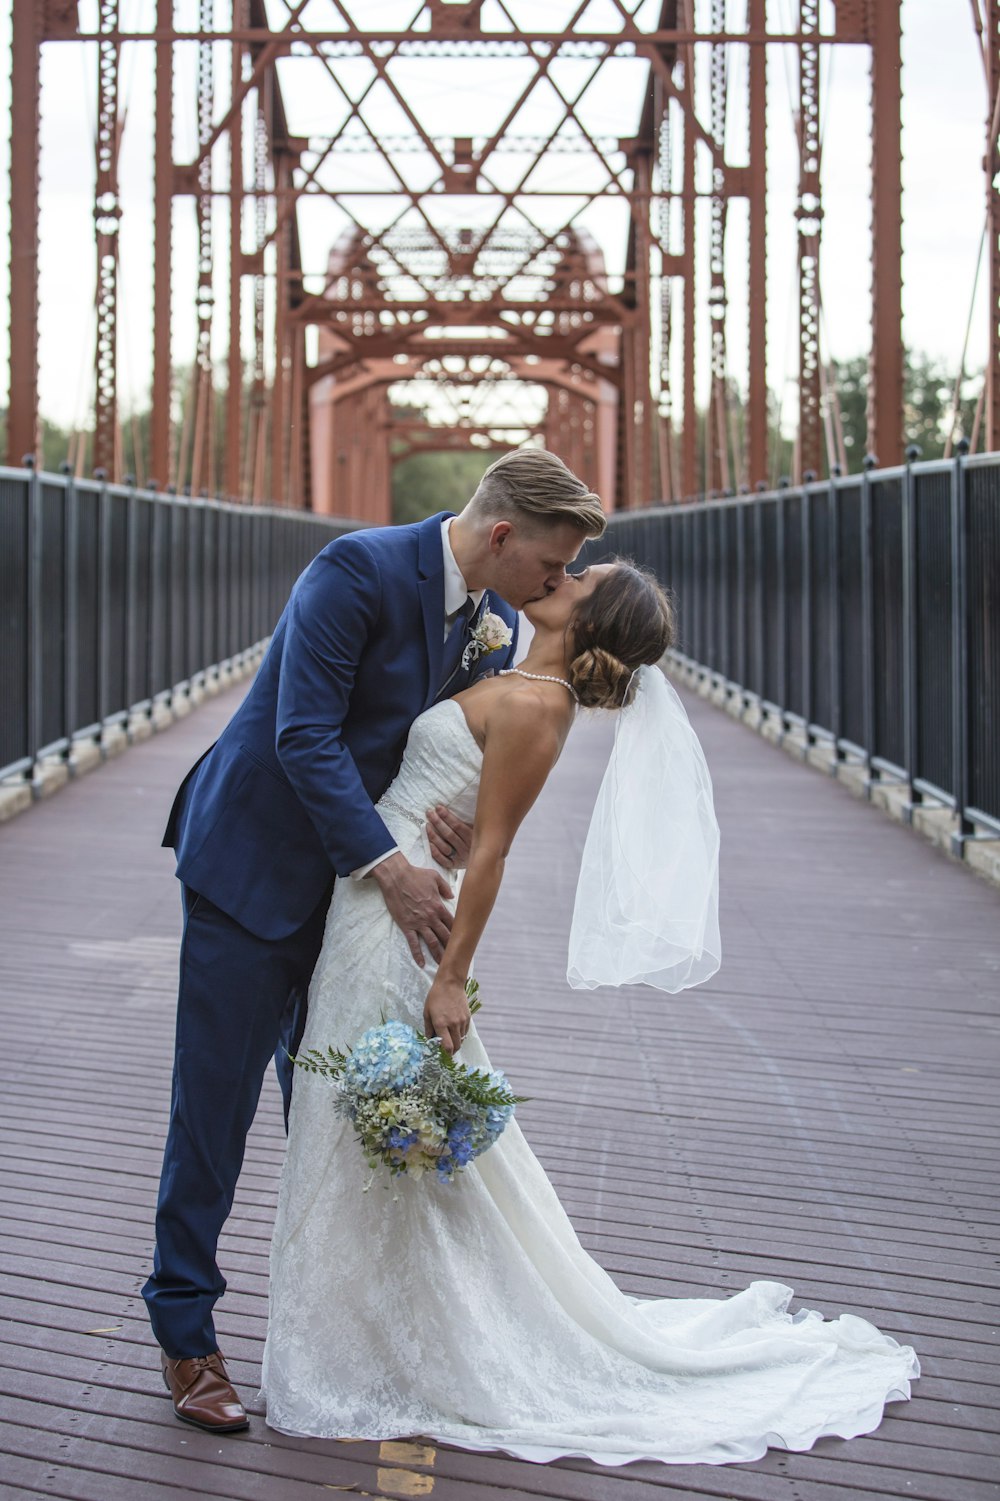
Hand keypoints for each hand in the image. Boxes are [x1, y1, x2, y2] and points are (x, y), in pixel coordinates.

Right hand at [372, 853, 453, 967]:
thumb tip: (452, 896)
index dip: (458, 933)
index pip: (452, 923)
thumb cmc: (415, 875)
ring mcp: (419, 923)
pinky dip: (418, 954)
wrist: (396, 876)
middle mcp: (431, 917)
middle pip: (445, 936)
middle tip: (457, 957)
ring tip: (443, 965)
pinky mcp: (407, 925)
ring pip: (432, 942)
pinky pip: (413, 943)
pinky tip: (421, 963)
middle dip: (452, 947)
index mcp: (439, 906)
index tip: (463, 941)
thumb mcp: (435, 877)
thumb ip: (445, 888)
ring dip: (438, 954)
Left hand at [423, 973, 470, 1054]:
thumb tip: (429, 1040)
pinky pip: (465, 1032)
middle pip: (456, 1046)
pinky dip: (460, 1035)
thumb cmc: (435, 997)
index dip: (446, 1054)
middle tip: (446, 1051)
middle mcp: (453, 1024)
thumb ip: (428, 1029)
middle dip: (452, 1052)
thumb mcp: (427, 1012)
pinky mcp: (468, 1017)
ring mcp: (462, 1021)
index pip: (447, 1046)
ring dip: (456, 1043)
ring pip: (462, 1040)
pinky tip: (455, 1031)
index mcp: (441, 1023)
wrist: (450, 984)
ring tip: (450, 1039)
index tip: (442, 1056)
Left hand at [425, 805, 473, 869]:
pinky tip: (429, 843)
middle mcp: (467, 848)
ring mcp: (460, 858)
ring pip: (444, 846)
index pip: (458, 826)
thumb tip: (457, 805)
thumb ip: (469, 821)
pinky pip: (443, 860)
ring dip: (434, 835)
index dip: (447, 816)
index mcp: (474, 838)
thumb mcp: (477, 830)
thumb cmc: (478, 840)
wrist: (484, 860)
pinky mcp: (454, 866)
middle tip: (429, 813)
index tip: (438, 808)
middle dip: (438, 822)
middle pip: (449, 834)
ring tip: (426, 825)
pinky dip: (435, 852)